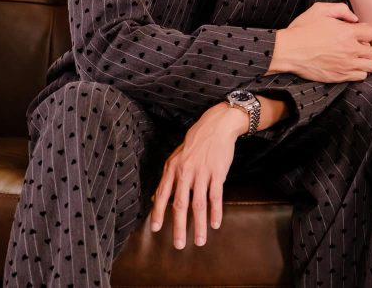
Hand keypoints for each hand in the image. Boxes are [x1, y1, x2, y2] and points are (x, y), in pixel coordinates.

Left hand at [150, 102, 246, 248]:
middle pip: (180, 204)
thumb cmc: (195, 143)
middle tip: (179, 245)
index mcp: (172, 168)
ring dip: (200, 224)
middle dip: (179, 226)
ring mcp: (202, 173)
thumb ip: (167, 179)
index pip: (163, 194)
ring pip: (199, 204)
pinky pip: (216, 196)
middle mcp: (186, 172)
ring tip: (200, 241)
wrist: (216, 127)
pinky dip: (216, 212)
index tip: (156, 228)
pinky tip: (215, 224)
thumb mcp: (176, 157)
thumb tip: (154, 197)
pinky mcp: (218, 173)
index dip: (158, 212)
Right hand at [269, 2, 371, 81]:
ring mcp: (345, 65)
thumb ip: (341, 9)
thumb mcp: (319, 9)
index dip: (366, 31)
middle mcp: (350, 50)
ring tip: (356, 57)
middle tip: (359, 46)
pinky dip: (359, 71)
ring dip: (367, 61)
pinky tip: (349, 65)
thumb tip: (354, 18)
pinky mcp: (339, 77)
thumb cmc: (302, 29)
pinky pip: (361, 77)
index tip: (357, 32)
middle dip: (369, 47)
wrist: (288, 51)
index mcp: (347, 33)